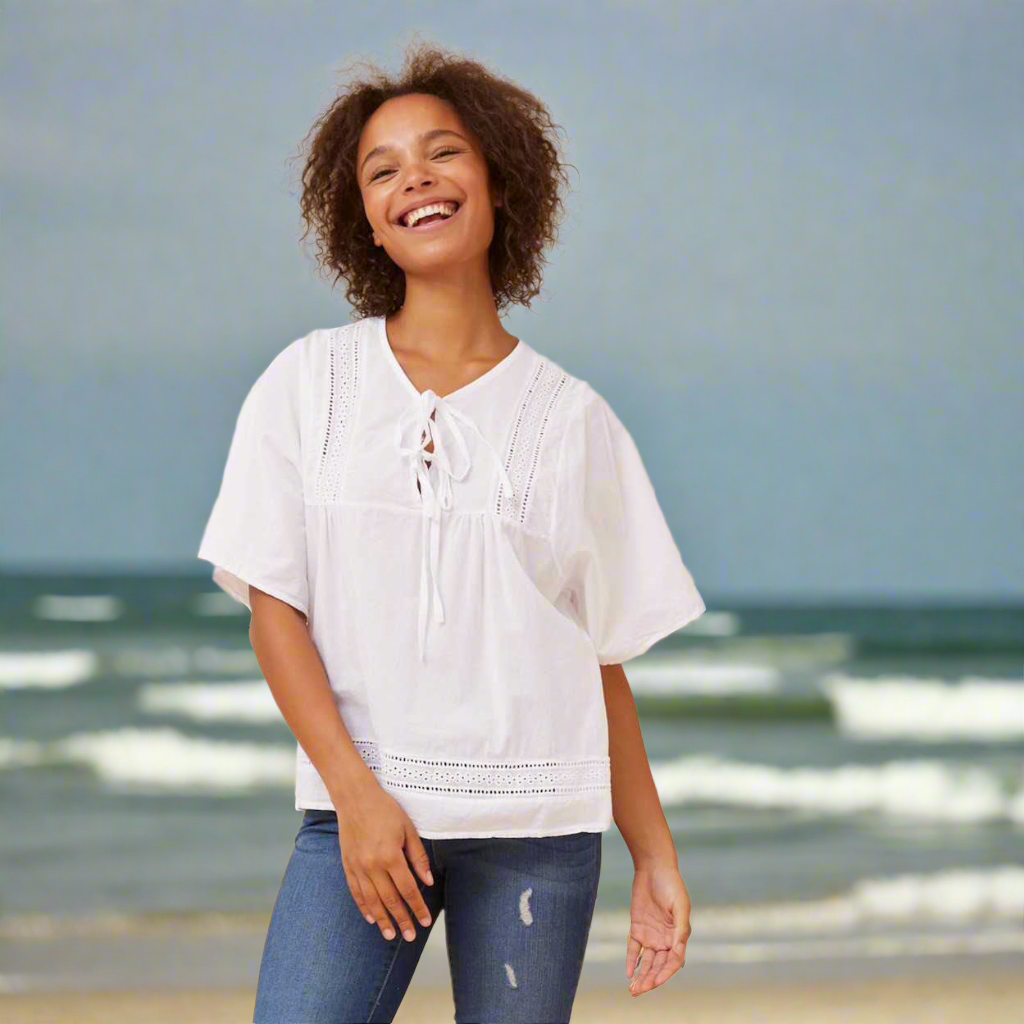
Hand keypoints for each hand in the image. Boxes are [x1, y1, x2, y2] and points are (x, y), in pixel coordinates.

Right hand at [331, 777, 433, 942]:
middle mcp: (372, 866)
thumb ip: (418, 857)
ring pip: (371, 901)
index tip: (424, 922)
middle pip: (390, 900)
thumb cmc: (385, 809)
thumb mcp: (408, 828)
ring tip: (390, 934)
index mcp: (390, 856)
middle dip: (401, 920)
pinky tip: (370, 917)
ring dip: (382, 920)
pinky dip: (363, 907)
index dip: (417, 907)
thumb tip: (428, 881)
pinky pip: (355, 892)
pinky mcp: (347, 865)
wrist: (355, 797)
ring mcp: (357, 867)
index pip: (408, 889)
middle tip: (410, 936)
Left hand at [625, 859, 690, 995]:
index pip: (673, 962)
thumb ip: (680, 929)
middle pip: (658, 965)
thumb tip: (678, 951)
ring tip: (633, 989)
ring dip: (641, 975)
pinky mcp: (638, 927)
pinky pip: (634, 948)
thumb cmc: (671, 884)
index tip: (654, 983)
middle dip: (650, 980)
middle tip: (638, 991)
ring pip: (646, 961)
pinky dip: (631, 960)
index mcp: (679, 936)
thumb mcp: (680, 905)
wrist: (654, 867)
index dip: (664, 974)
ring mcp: (651, 934)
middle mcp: (666, 939)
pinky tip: (628, 972)